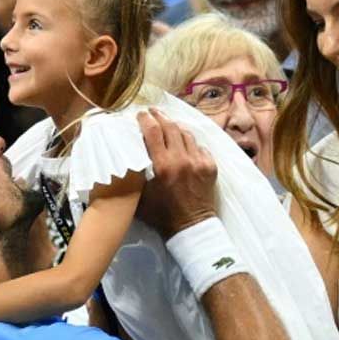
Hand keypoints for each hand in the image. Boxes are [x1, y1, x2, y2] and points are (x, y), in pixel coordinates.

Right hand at [135, 109, 218, 239]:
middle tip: (153, 112)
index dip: (145, 119)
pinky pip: (200, 147)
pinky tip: (185, 145)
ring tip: (168, 125)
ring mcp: (198, 161)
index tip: (140, 114)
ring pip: (186, 134)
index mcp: (162, 165)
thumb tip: (128, 156)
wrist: (191, 228)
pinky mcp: (210, 166)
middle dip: (160, 117)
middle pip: (170, 127)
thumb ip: (136, 174)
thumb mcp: (141, 195)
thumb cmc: (161, 215)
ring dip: (176, 127)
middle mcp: (182, 159)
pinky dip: (190, 143)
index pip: (152, 132)